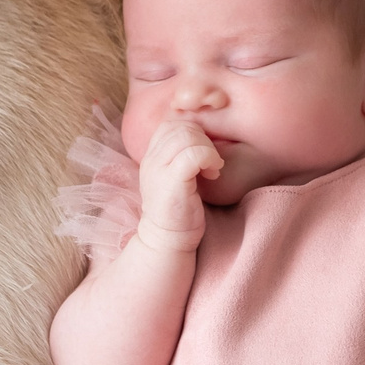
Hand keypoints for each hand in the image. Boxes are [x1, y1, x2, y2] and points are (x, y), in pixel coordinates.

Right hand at [135, 118, 221, 252]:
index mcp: (151, 155)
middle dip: (204, 139)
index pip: (171, 123)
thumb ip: (181, 155)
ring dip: (208, 149)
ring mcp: (158, 170)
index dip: (193, 131)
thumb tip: (203, 136)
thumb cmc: (179, 210)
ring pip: (187, 136)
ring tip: (212, 168)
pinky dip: (209, 158)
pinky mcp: (171, 181)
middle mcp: (151, 159)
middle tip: (211, 161)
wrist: (167, 240)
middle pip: (181, 126)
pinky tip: (213, 174)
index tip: (203, 153)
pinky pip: (194, 154)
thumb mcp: (176, 176)